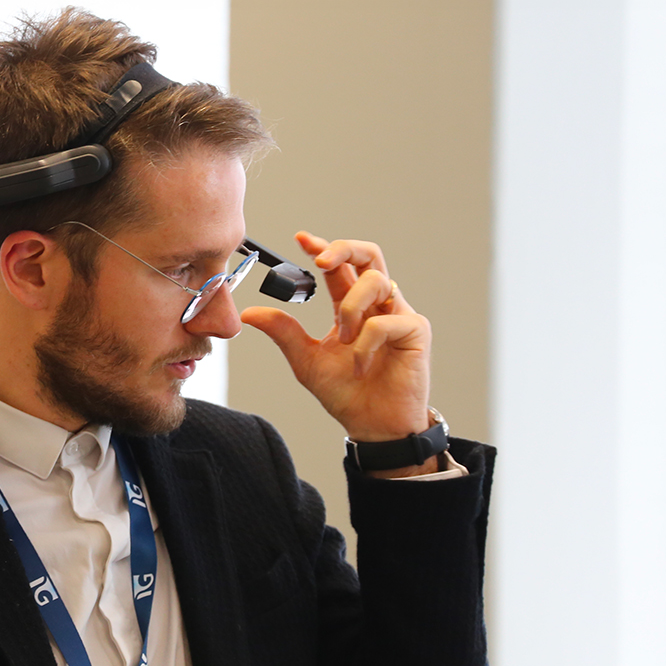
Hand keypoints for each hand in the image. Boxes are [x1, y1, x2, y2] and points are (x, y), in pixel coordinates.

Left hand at [238, 232, 433, 454]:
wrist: (372, 425)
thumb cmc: (346, 392)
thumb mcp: (305, 359)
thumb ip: (283, 332)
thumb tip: (250, 313)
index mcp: (351, 306)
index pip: (340, 266)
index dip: (323, 247)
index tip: (300, 239)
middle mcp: (377, 304)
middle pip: (369, 254)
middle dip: (344, 248)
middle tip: (320, 260)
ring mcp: (398, 314)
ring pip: (375, 281)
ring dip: (351, 308)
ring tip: (344, 339)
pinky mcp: (416, 331)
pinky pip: (386, 320)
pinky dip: (366, 341)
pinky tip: (361, 363)